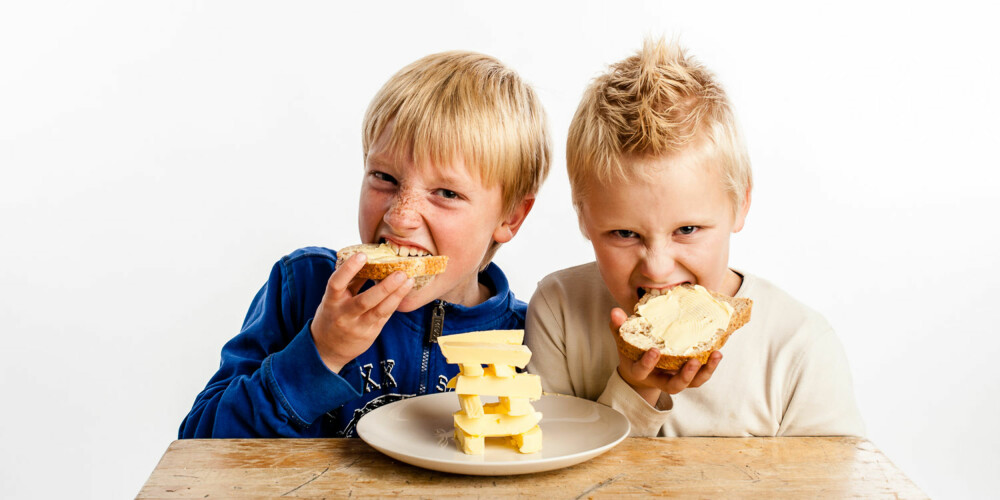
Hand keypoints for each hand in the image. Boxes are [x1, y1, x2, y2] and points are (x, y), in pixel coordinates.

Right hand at [311, 252, 413, 372]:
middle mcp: (343, 315)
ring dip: (396, 294)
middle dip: (384, 287)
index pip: (336, 283)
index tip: (362, 255)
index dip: (348, 269)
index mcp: (330, 301)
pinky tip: (404, 290)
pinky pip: (385, 315)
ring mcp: (357, 326)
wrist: (327, 349)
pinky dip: (395, 301)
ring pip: (380, 310)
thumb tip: (370, 259)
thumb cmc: (332, 315)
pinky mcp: (369, 333)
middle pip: (365, 300)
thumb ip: (349, 282)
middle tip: (400, 272)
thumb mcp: (334, 298)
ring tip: (408, 280)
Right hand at [609, 307, 722, 405]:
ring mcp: (674, 379)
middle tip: (693, 362)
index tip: (655, 350)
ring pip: (691, 384)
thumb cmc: (632, 353)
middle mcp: (659, 379)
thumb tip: (615, 311)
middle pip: (673, 386)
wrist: (639, 372)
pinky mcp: (687, 377)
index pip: (642, 370)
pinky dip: (710, 368)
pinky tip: (717, 354)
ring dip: (704, 372)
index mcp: (640, 371)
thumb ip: (618, 327)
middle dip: (684, 376)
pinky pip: (700, 377)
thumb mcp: (623, 341)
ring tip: (716, 356)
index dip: (648, 363)